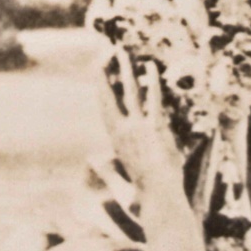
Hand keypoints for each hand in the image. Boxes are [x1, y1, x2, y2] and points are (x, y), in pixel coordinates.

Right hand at [99, 49, 185, 196]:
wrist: (158, 199)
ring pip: (129, 92)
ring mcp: (138, 128)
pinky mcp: (155, 129)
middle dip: (106, 72)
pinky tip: (150, 67)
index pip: (106, 106)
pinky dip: (151, 82)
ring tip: (122, 52)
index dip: (101, 87)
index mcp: (117, 139)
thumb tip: (92, 159)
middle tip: (104, 52)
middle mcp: (123, 130)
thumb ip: (105, 167)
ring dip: (125, 70)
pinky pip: (153, 100)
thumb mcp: (121, 178)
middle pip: (112, 94)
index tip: (97, 70)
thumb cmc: (143, 193)